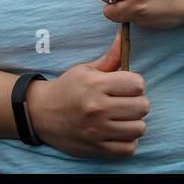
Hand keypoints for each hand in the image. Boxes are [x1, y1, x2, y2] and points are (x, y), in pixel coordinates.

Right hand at [25, 31, 148, 157]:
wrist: (41, 114)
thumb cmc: (67, 88)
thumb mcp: (86, 69)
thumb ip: (110, 57)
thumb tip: (123, 35)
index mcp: (95, 84)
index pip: (137, 84)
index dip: (136, 83)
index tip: (128, 85)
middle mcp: (97, 108)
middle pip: (142, 106)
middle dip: (138, 102)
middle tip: (128, 101)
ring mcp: (97, 130)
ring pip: (139, 128)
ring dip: (135, 122)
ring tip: (125, 117)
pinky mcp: (97, 148)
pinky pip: (129, 148)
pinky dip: (129, 140)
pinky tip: (121, 131)